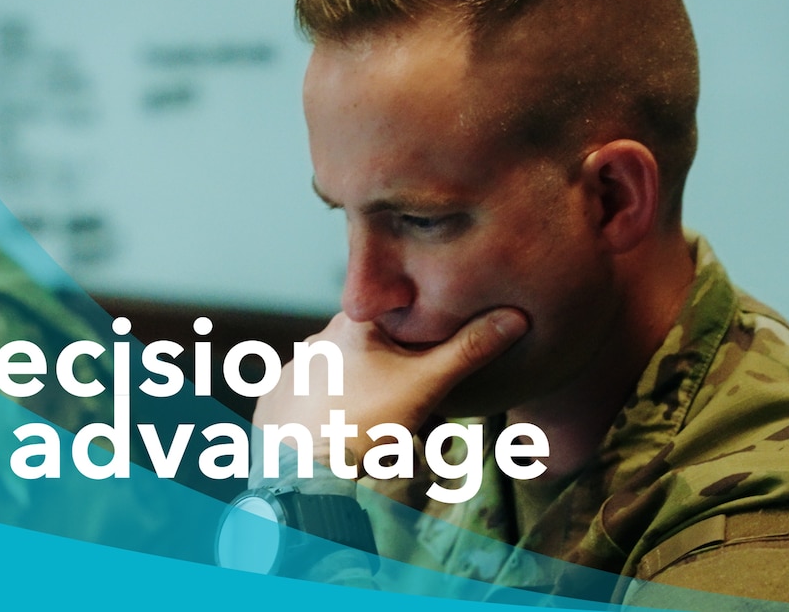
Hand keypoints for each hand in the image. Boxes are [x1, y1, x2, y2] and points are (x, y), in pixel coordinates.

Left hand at [252, 308, 527, 463]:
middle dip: (393, 380)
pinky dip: (325, 413)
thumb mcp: (425, 387)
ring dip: (360, 399)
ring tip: (374, 437)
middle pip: (370, 351)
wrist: (302, 471)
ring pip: (340, 377)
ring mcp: (291, 368)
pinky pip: (307, 399)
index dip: (419, 342)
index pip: (397, 318)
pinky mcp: (273, 397)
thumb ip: (468, 350)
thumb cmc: (364, 424)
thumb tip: (515, 317)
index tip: (430, 371)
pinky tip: (336, 434)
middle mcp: (317, 337)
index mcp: (354, 324)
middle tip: (409, 418)